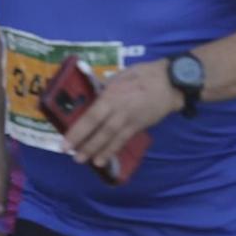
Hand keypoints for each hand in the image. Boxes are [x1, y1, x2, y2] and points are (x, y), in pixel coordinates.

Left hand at [63, 62, 182, 169]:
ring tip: (84, 160)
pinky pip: (123, 140)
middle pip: (99, 130)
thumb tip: (91, 95)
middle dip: (85, 144)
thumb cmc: (142, 75)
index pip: (91, 116)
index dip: (78, 131)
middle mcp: (119, 110)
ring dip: (97, 150)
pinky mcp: (139, 126)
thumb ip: (104, 87)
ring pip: (111, 138)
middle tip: (72, 156)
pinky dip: (112, 150)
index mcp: (111, 95)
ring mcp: (130, 120)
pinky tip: (103, 158)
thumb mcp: (119, 76)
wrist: (169, 82)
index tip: (66, 141)